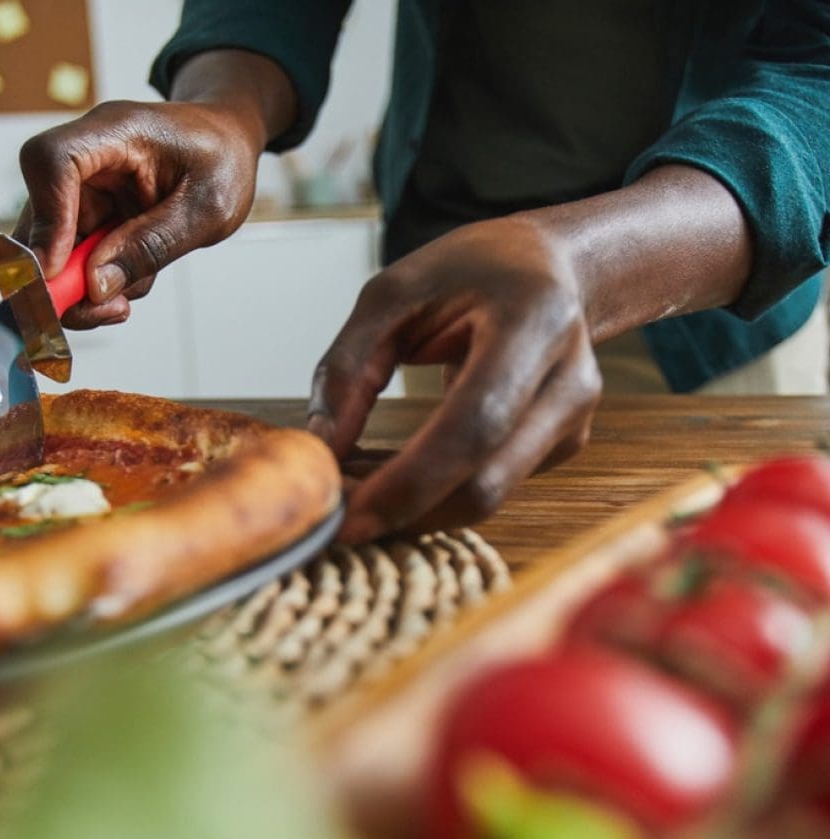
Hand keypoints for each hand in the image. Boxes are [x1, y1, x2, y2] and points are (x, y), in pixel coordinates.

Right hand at [14, 98, 262, 328]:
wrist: (226, 148)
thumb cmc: (221, 163)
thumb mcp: (206, 210)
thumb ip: (152, 246)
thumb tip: (95, 286)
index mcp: (116, 132)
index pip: (52, 162)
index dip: (47, 221)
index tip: (60, 273)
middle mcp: (87, 159)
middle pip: (39, 218)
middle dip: (63, 278)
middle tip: (103, 311)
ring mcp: (82, 190)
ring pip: (53, 251)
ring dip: (86, 289)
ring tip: (128, 299)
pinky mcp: (87, 217)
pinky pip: (76, 263)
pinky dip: (99, 286)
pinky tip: (132, 283)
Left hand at [308, 217, 601, 542]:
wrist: (549, 268)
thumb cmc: (469, 271)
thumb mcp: (390, 294)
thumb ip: (348, 367)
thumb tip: (319, 448)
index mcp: (534, 321)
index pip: (474, 423)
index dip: (409, 482)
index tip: (346, 515)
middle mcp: (568, 379)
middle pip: (485, 483)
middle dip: (402, 512)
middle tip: (333, 516)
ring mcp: (573, 421)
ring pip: (484, 497)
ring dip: (411, 508)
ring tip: (350, 484)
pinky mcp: (563, 447)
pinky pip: (488, 487)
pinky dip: (430, 493)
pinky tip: (387, 473)